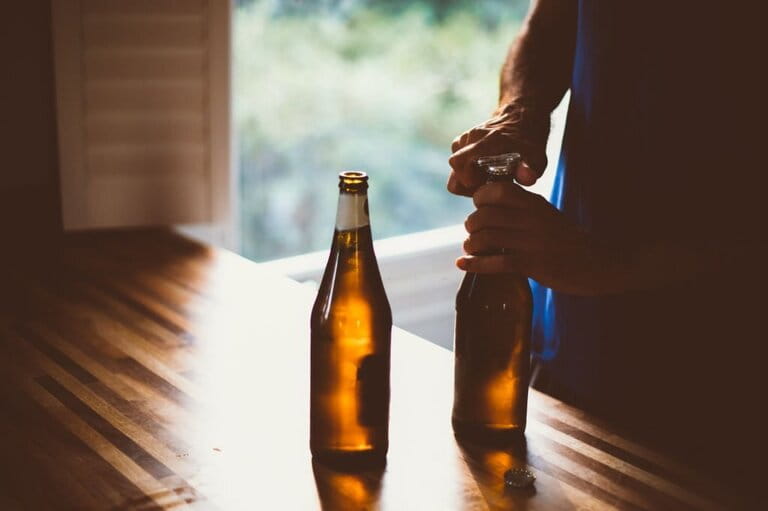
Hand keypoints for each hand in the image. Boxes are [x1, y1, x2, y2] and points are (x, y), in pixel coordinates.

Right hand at [447, 103, 549, 195]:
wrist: (522, 115)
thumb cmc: (530, 140)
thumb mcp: (536, 156)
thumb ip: (530, 170)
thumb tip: (527, 179)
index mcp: (485, 142)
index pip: (459, 165)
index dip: (470, 181)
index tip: (487, 184)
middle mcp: (471, 138)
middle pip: (455, 167)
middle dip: (466, 181)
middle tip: (486, 183)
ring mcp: (465, 138)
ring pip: (455, 165)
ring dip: (467, 175)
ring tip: (486, 177)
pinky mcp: (463, 140)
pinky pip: (457, 160)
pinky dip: (466, 168)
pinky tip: (482, 170)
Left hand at [456, 182, 614, 295]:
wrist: (601, 264)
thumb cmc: (568, 241)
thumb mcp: (547, 215)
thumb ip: (523, 208)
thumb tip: (487, 206)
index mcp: (535, 203)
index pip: (497, 190)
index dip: (480, 198)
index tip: (478, 208)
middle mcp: (533, 219)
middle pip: (485, 215)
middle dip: (471, 225)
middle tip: (472, 233)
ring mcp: (533, 242)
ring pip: (487, 237)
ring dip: (471, 244)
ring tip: (471, 248)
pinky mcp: (534, 265)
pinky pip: (496, 263)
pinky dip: (475, 264)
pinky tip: (463, 264)